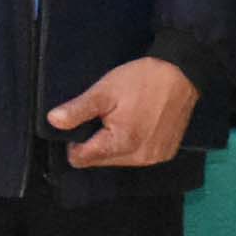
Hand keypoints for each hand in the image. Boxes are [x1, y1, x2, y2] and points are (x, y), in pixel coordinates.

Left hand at [51, 54, 198, 170]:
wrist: (182, 73)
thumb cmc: (141, 80)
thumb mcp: (105, 91)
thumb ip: (78, 110)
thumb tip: (53, 122)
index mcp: (120, 144)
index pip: (81, 159)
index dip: (75, 142)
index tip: (84, 122)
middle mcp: (138, 158)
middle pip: (99, 162)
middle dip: (96, 143)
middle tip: (106, 116)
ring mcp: (154, 158)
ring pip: (118, 161)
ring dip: (115, 145)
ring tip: (124, 119)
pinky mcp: (166, 155)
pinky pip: (138, 157)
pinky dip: (134, 145)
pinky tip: (140, 125)